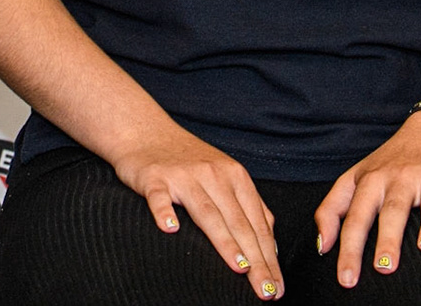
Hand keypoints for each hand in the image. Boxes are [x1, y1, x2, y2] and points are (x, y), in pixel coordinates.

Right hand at [113, 124, 281, 300]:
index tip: (276, 287)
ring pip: (208, 212)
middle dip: (256, 260)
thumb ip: (248, 206)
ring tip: (240, 268)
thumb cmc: (187, 159)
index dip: (269, 257)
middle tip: (265, 291)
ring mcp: (183, 176)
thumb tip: (271, 245)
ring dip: (225, 241)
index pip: (258, 224)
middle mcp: (212, 175)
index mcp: (234, 177)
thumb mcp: (225, 175)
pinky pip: (159, 197)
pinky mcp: (153, 177)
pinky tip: (170, 228)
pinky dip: (164, 211)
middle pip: (239, 222)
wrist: (144, 131)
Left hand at [314, 111, 420, 287]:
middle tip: (384, 269)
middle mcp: (398, 178)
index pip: (354, 217)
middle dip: (387, 240)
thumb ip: (333, 210)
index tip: (346, 279)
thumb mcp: (355, 178)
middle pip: (391, 211)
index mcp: (370, 181)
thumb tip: (321, 246)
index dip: (348, 248)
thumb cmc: (389, 164)